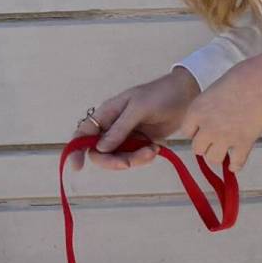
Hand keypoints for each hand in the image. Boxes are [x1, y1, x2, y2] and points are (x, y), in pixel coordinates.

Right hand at [72, 69, 199, 171]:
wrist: (185, 96)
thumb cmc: (160, 95)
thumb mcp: (138, 108)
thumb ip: (120, 129)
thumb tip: (100, 148)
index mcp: (106, 114)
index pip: (83, 133)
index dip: (76, 150)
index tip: (77, 167)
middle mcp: (112, 127)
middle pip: (99, 152)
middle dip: (113, 161)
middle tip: (129, 163)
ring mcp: (126, 136)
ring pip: (118, 158)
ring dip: (134, 160)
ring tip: (152, 150)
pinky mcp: (139, 143)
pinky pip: (134, 158)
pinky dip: (143, 158)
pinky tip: (156, 149)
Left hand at [173, 51, 261, 174]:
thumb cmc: (241, 77)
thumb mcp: (214, 89)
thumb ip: (209, 106)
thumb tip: (214, 116)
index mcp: (197, 111)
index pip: (186, 132)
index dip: (195, 132)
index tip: (203, 130)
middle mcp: (207, 127)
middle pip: (197, 149)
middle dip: (205, 145)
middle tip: (214, 141)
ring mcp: (225, 137)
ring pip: (213, 159)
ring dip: (218, 156)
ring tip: (225, 151)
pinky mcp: (243, 143)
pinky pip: (236, 163)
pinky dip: (236, 165)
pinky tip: (236, 164)